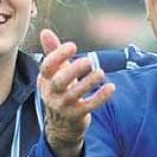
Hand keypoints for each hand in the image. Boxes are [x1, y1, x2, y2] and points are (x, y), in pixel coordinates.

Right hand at [38, 29, 114, 156]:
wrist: (61, 126)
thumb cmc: (60, 91)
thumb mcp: (55, 72)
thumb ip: (52, 52)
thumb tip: (45, 31)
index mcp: (45, 80)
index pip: (47, 66)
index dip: (58, 55)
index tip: (73, 45)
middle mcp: (51, 93)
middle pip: (59, 82)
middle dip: (73, 70)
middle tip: (87, 61)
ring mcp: (63, 106)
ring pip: (74, 94)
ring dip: (88, 83)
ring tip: (100, 73)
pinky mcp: (76, 116)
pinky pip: (88, 106)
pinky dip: (100, 97)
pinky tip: (111, 87)